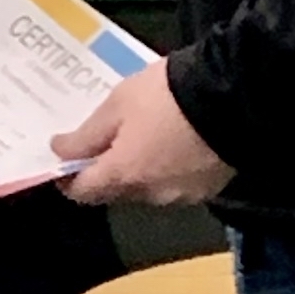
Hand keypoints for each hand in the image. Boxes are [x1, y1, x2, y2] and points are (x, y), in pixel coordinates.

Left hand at [52, 59, 229, 207]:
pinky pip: (178, 183)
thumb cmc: (168, 97)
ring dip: (143, 169)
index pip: (82, 193)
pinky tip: (179, 144)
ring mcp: (183, 196)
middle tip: (111, 138)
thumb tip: (60, 151)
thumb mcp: (119, 104)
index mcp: (123, 176)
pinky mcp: (209, 189)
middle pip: (116, 191)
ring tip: (150, 136)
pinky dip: (171, 168)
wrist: (234, 98)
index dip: (68, 178)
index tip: (67, 159)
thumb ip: (87, 134)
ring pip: (149, 188)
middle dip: (109, 170)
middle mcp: (150, 196)